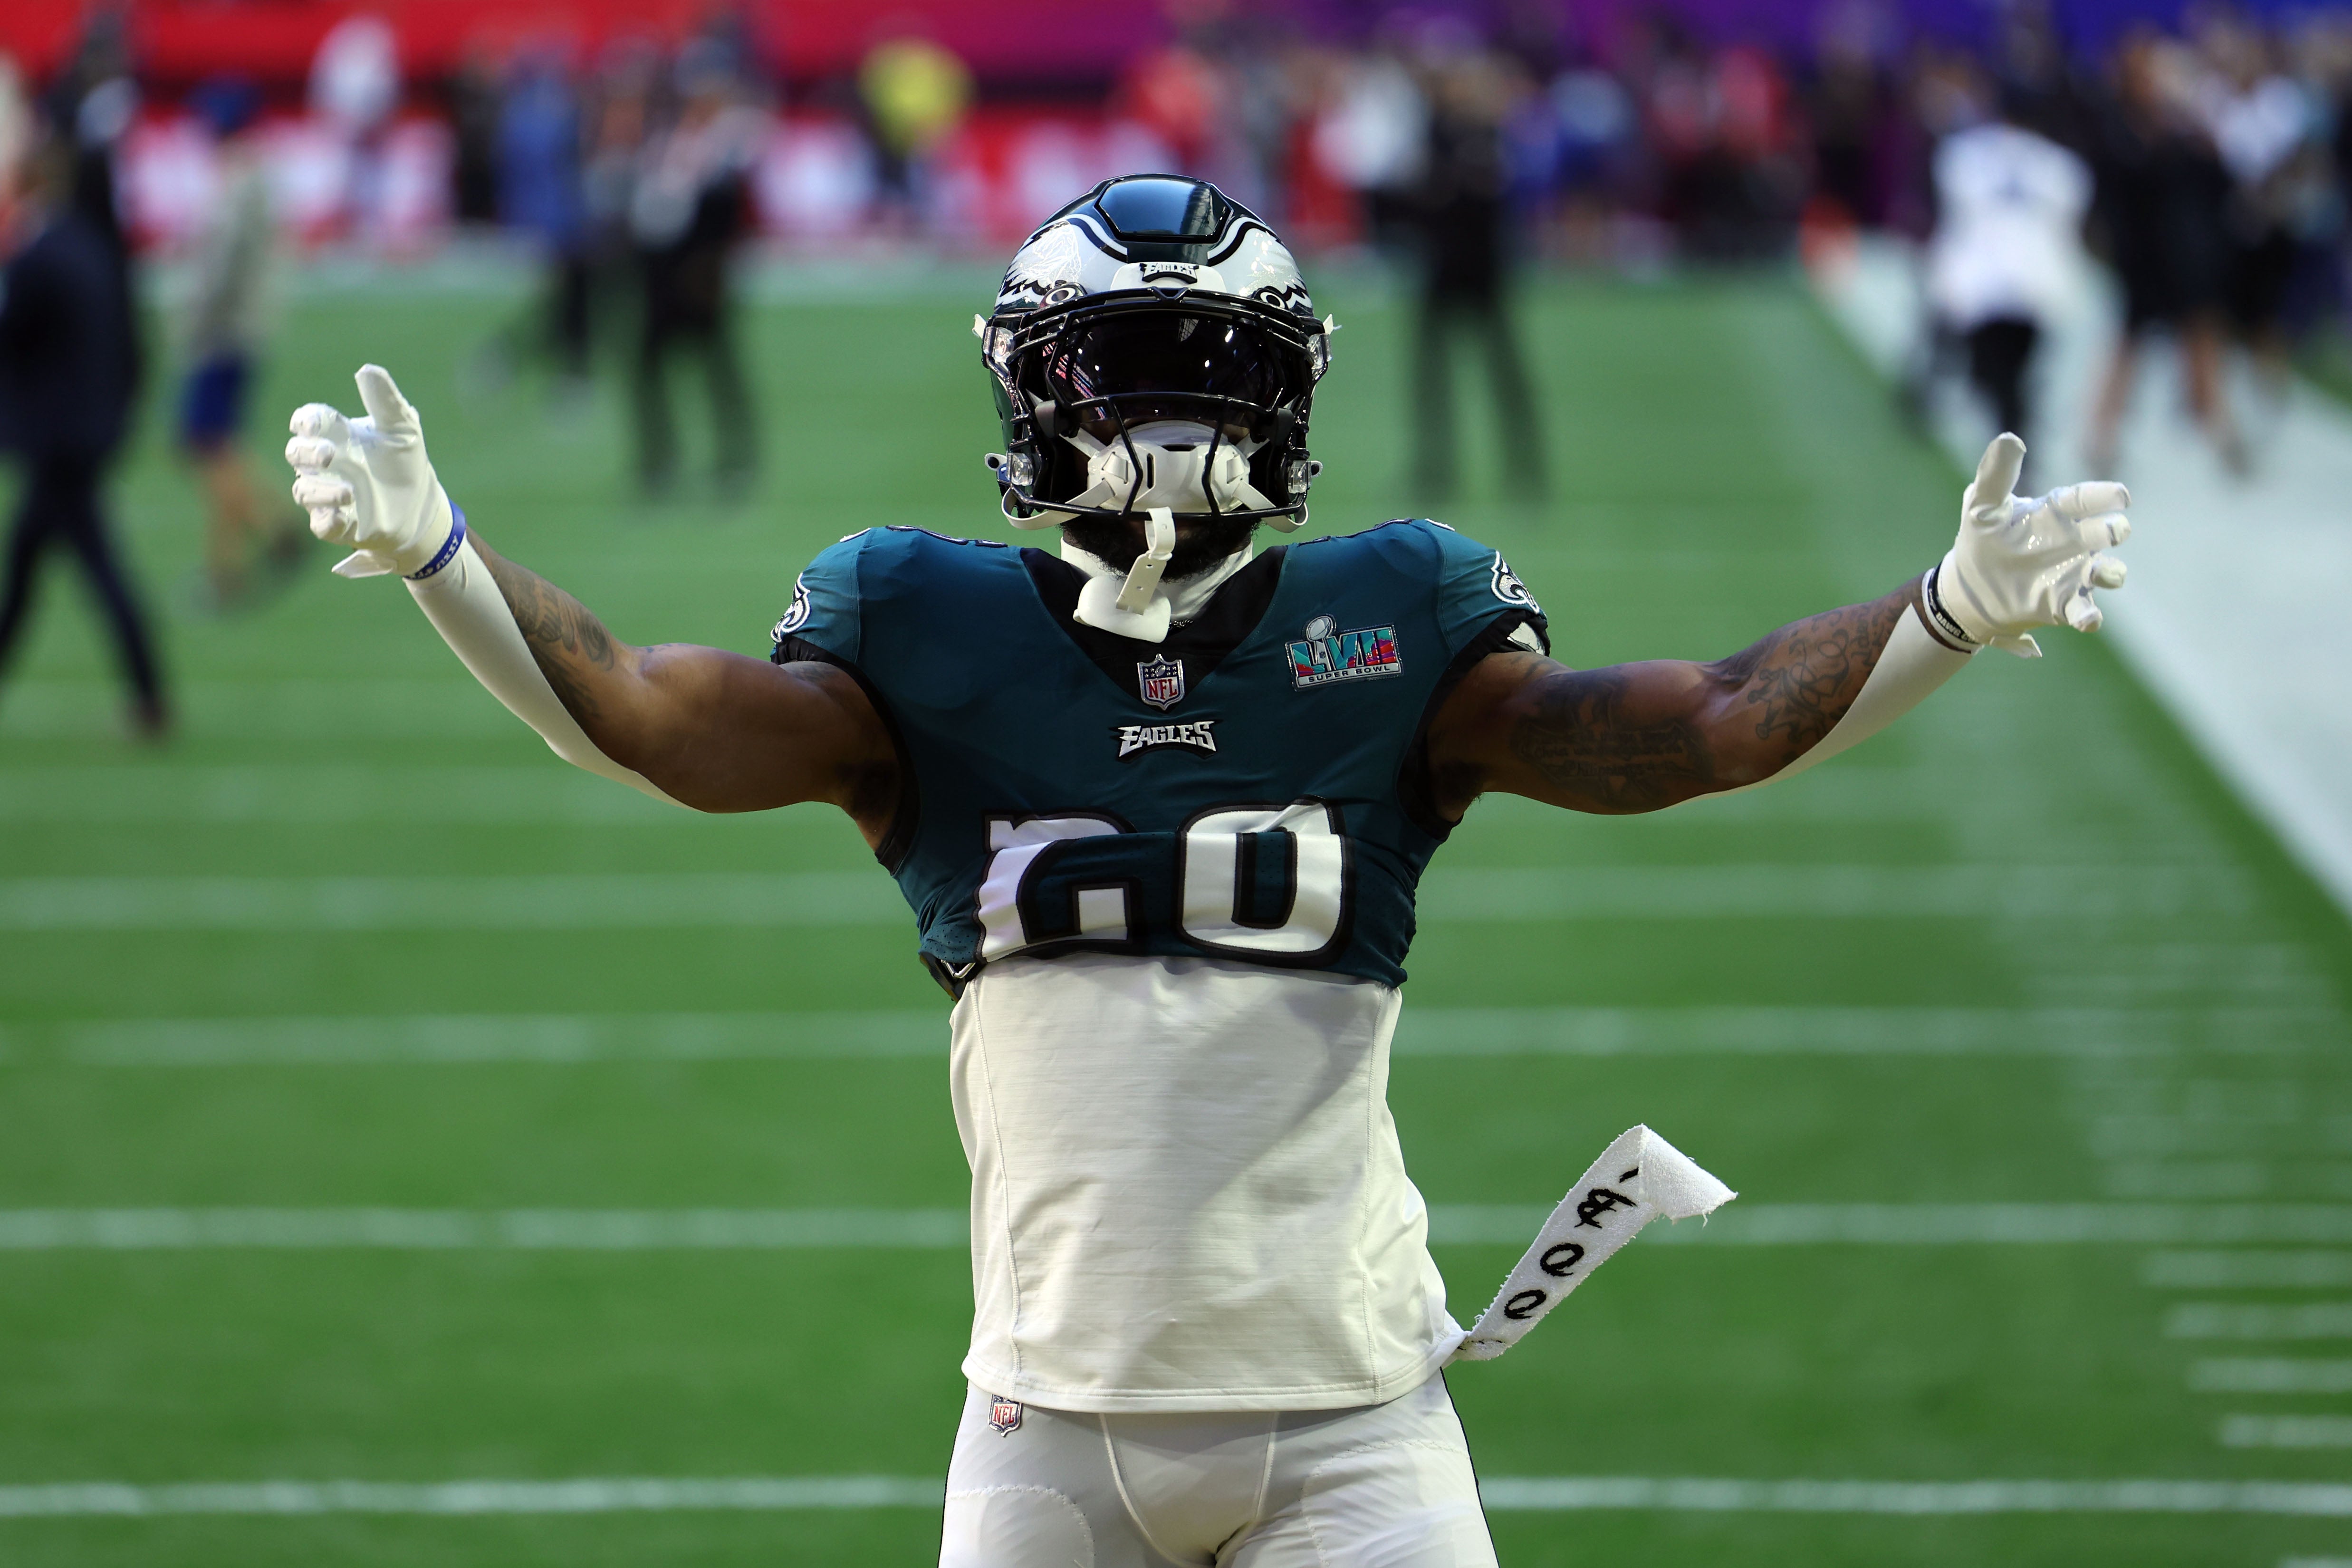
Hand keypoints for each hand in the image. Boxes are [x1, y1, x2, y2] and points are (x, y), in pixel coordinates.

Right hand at [285, 365, 454, 578]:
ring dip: (321, 491)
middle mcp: (325, 465)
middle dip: (307, 453)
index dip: (305, 421)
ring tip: (349, 492)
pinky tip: (338, 517)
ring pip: (304, 490)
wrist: (421, 505)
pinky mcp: (337, 523)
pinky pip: (321, 524)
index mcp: (336, 436)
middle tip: (329, 455)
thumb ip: (384, 400)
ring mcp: (327, 494)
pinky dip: (326, 520)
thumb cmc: (404, 461)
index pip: (307, 422)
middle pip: (296, 453)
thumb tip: (367, 369)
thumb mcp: (402, 428)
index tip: (312, 424)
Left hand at [1934, 433, 2129, 657]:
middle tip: (2112, 530)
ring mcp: (2072, 573)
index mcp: (2056, 512)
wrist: (1968, 587)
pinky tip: (2089, 621)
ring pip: (2107, 572)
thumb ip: (1996, 474)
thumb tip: (2009, 439)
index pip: (2087, 499)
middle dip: (2115, 530)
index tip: (2121, 496)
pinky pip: (2085, 610)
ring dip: (2111, 573)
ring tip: (2105, 574)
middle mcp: (2073, 541)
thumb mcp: (1981, 504)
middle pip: (2108, 532)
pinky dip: (2089, 616)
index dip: (2105, 496)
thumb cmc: (1981, 539)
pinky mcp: (2063, 603)